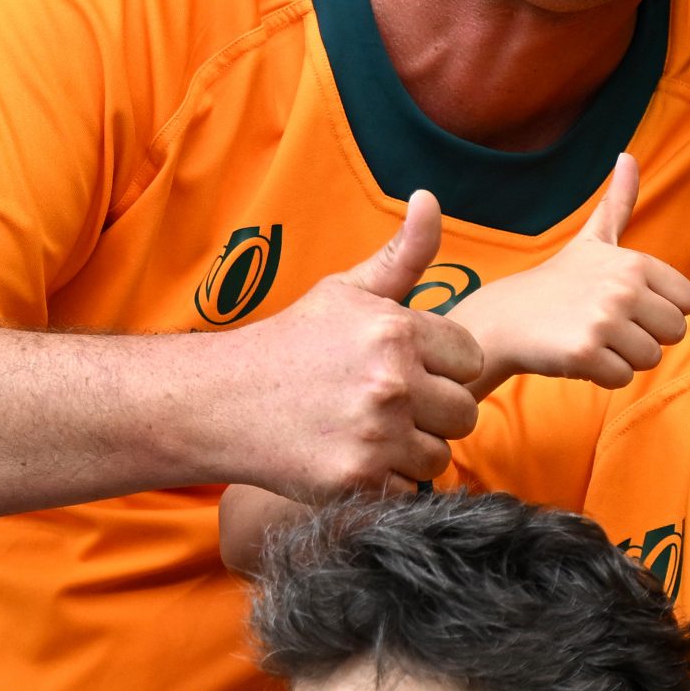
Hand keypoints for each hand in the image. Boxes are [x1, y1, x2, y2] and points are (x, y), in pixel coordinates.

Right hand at [208, 189, 483, 500]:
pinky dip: (386, 484)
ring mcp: (376, 434)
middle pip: (463, 413)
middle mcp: (392, 380)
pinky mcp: (357, 481)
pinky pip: (409, 491)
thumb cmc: (290, 344)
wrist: (219, 403)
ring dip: (411, 452)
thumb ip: (402, 255)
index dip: (441, 367)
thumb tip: (429, 199)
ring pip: (440, 456)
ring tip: (367, 433)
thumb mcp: (346, 291)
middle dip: (432, 413)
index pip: (470, 360)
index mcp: (396, 329)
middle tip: (386, 407)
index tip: (406, 369)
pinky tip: (353, 460)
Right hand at [447, 155, 689, 390]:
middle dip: (644, 337)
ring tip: (589, 337)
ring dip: (622, 357)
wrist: (504, 318)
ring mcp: (604, 320)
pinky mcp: (585, 353)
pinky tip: (576, 355)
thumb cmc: (558, 282)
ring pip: (650, 359)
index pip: (687, 304)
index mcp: (635, 262)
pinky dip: (601, 375)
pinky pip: (622, 379)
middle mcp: (623, 287)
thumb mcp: (593, 239)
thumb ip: (619, 201)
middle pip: (674, 334)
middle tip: (605, 325)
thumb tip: (628, 155)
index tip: (624, 304)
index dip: (658, 311)